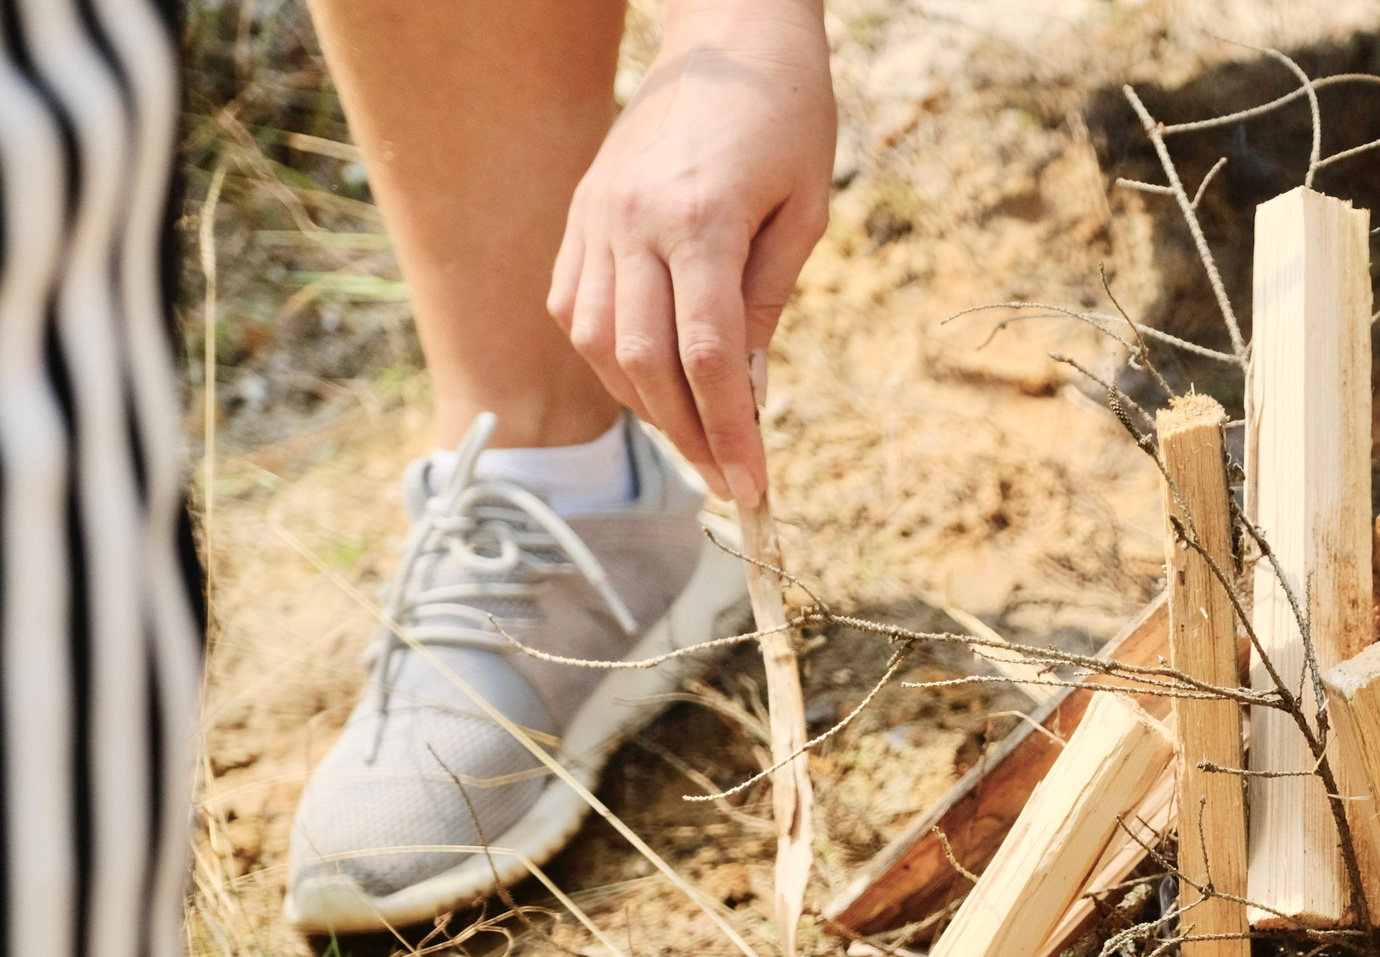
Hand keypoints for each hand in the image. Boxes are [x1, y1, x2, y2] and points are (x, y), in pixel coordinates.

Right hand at [549, 0, 834, 501]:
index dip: (729, 435)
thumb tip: (748, 394)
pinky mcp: (579, 213)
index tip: (752, 489)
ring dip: (644, 403)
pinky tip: (649, 378)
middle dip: (686, 436)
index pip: (707, 359)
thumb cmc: (787, 120)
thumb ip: (769, 303)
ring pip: (596, 344)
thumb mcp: (806, 211)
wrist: (728, 40)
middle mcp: (633, 223)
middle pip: (644, 364)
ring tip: (693, 434)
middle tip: (726, 479)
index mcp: (700, 222)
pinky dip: (607, 357)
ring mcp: (595, 218)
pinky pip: (573, 308)